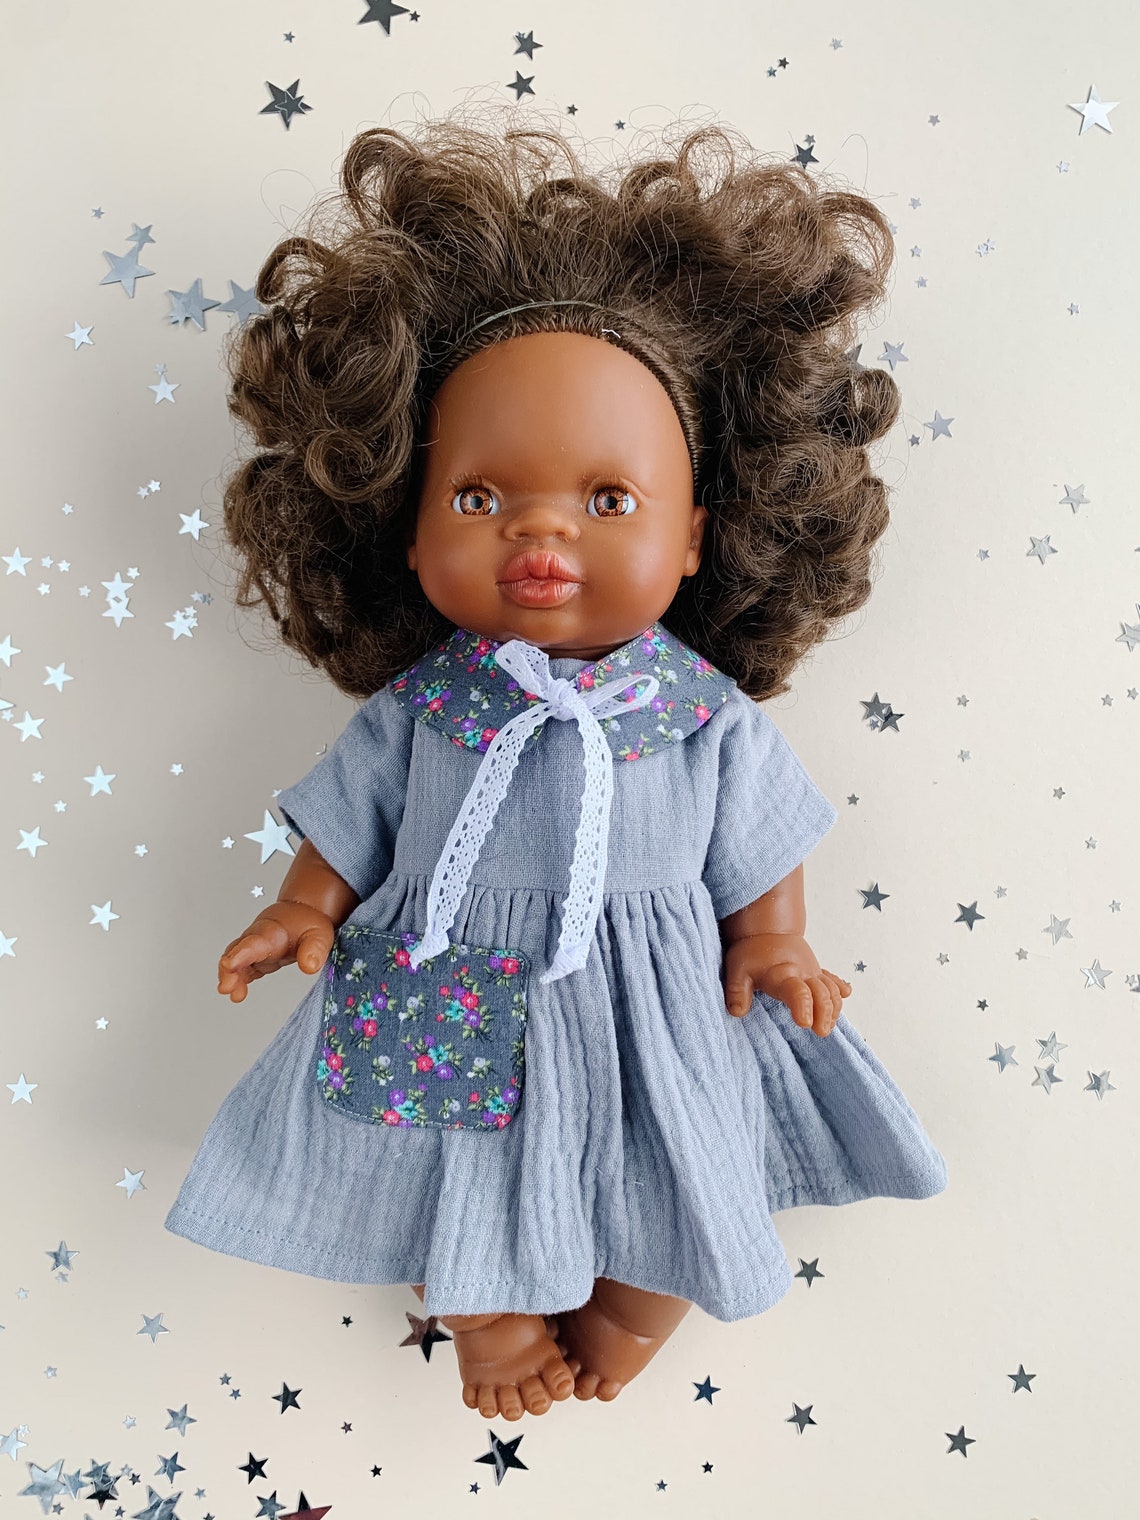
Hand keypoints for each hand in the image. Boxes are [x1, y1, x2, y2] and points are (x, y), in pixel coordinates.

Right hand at [217, 901, 335, 1003]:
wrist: (302, 913)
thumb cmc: (308, 924)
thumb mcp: (319, 934)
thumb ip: (314, 949)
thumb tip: (309, 967)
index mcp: (272, 932)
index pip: (253, 943)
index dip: (240, 954)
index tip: (229, 964)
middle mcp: (257, 938)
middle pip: (237, 951)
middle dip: (229, 968)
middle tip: (226, 987)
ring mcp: (253, 948)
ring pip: (234, 960)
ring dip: (230, 977)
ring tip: (231, 994)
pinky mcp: (254, 959)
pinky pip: (241, 970)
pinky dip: (237, 981)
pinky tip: (236, 994)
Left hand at [722, 932, 851, 1037]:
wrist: (766, 930)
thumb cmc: (752, 953)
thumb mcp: (736, 970)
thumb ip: (737, 992)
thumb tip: (737, 1012)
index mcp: (783, 975)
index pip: (797, 992)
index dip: (803, 1007)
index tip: (805, 1023)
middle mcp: (803, 974)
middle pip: (822, 993)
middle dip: (825, 1013)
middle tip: (821, 1031)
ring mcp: (813, 973)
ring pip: (832, 990)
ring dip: (834, 1009)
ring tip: (827, 1027)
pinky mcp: (818, 973)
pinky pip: (833, 981)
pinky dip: (840, 990)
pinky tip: (845, 995)